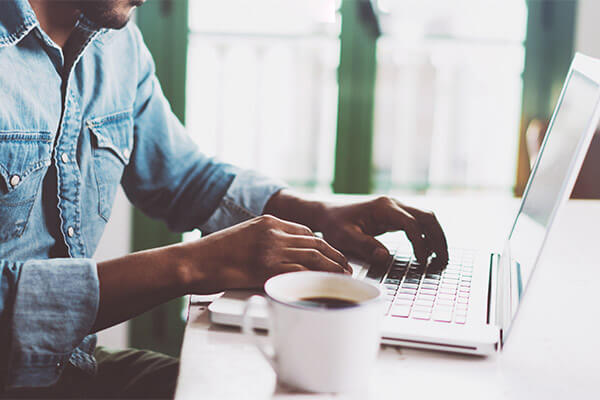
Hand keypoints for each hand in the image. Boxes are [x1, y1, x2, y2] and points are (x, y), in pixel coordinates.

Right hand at [183, 215, 350, 291]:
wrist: (194, 261)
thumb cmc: (214, 254)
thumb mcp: (244, 237)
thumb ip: (265, 242)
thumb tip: (283, 256)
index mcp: (268, 221)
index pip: (305, 232)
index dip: (323, 245)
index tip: (332, 255)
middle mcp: (274, 232)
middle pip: (316, 243)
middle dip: (335, 256)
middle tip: (347, 267)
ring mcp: (272, 249)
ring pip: (314, 256)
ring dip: (334, 268)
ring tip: (344, 278)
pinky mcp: (268, 268)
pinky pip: (301, 272)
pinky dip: (318, 279)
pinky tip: (326, 286)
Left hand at [316, 196, 448, 265]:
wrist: (327, 213)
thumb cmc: (334, 224)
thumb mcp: (344, 237)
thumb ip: (364, 246)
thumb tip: (385, 257)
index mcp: (383, 208)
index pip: (411, 224)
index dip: (420, 243)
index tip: (423, 262)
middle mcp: (393, 204)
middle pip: (426, 217)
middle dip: (438, 238)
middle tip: (443, 261)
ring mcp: (395, 208)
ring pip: (426, 218)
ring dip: (436, 236)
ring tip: (441, 258)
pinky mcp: (395, 215)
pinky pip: (418, 222)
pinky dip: (427, 236)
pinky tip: (428, 252)